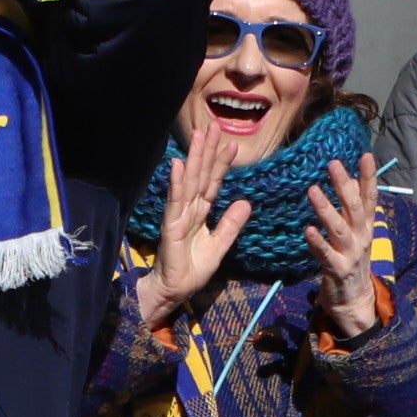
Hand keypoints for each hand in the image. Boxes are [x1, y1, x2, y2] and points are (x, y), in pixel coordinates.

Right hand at [145, 127, 253, 326]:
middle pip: (201, 175)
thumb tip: (245, 201)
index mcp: (201, 213)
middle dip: (208, 151)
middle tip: (214, 125)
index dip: (222, 164)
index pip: (213, 183)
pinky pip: (176, 201)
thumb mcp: (220, 246)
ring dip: (194, 158)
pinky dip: (177, 183)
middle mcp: (189, 209)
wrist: (174, 291)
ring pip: (190, 182)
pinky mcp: (171, 226)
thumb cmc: (192, 270)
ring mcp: (179, 215)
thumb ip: (231, 225)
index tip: (232, 144)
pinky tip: (179, 164)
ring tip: (200, 135)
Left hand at [305, 153, 383, 339]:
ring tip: (313, 190)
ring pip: (339, 228)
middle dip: (344, 185)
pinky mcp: (337, 269)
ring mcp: (350, 254)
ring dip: (326, 209)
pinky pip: (326, 254)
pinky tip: (307, 230)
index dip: (369, 177)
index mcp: (366, 227)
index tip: (366, 155)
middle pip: (355, 207)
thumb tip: (352, 181)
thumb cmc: (351, 261)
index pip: (370, 197)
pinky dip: (317, 242)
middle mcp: (361, 237)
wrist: (354, 300)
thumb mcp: (357, 234)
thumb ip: (353, 210)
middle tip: (333, 164)